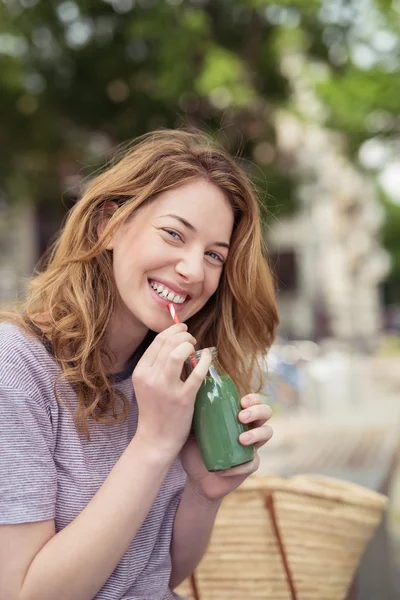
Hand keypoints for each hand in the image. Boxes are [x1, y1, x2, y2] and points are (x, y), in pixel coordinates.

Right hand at [132, 324, 211, 457]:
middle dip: (183, 335)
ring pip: (177, 353)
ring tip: (196, 346)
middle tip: (191, 339)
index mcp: (140, 372)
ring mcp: (166, 388)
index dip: (172, 331)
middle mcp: (150, 378)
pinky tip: (208, 356)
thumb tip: (175, 343)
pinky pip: (197, 372)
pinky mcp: (183, 399)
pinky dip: (205, 360)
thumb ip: (156, 366)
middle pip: (168, 343)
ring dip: (189, 345)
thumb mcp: (147, 385)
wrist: (156, 439)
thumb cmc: (155, 411)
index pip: (157, 342)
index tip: (182, 330)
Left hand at [180, 394, 272, 501]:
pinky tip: (224, 469)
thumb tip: (186, 395)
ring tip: (241, 439)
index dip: (253, 398)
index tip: (242, 401)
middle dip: (258, 411)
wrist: (196, 477)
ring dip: (256, 434)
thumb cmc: (195, 448)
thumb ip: (191, 415)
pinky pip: (252, 463)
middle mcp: (249, 428)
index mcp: (236, 415)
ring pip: (267, 433)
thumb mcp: (191, 429)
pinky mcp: (249, 466)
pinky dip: (239, 466)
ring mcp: (252, 447)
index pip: (253, 401)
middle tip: (241, 417)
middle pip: (266, 412)